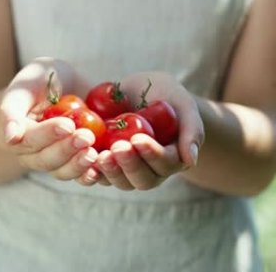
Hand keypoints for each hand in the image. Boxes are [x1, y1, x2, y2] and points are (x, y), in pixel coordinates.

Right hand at [0, 57, 100, 185]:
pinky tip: (101, 167)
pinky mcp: (77, 160)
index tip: (68, 125)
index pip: (30, 140)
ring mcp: (57, 160)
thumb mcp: (24, 85)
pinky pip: (82, 175)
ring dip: (78, 165)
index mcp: (16, 137)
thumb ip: (12, 110)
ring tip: (94, 153)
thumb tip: (10, 138)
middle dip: (67, 150)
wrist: (67, 81)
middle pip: (47, 161)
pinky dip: (91, 174)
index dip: (48, 135)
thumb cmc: (40, 79)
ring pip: (64, 172)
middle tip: (86, 136)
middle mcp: (34, 154)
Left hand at [95, 72, 204, 190]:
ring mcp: (127, 170)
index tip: (138, 139)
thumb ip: (192, 128)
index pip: (165, 163)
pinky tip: (83, 158)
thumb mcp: (182, 103)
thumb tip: (191, 159)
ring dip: (110, 172)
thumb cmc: (166, 95)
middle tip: (117, 148)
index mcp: (173, 158)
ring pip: (120, 182)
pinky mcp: (106, 165)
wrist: (138, 91)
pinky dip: (90, 171)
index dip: (152, 154)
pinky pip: (98, 176)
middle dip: (129, 165)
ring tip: (100, 155)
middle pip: (142, 179)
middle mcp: (151, 170)